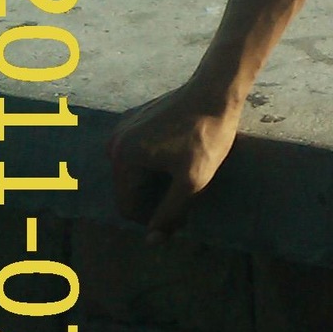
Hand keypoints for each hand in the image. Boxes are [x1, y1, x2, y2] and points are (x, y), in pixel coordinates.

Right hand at [107, 81, 243, 243]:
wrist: (217, 89)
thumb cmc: (206, 134)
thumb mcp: (192, 181)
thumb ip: (169, 213)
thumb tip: (151, 242)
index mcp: (123, 158)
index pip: (128, 207)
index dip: (153, 217)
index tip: (181, 213)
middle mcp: (116, 143)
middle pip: (130, 190)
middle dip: (155, 198)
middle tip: (187, 194)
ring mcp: (124, 130)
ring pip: (136, 174)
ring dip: (156, 181)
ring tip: (185, 175)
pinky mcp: (137, 121)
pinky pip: (140, 155)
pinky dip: (156, 164)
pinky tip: (179, 158)